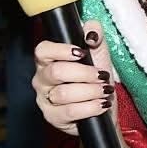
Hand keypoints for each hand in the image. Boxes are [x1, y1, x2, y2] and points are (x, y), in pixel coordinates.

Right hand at [32, 20, 113, 135]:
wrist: (103, 109)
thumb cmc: (97, 81)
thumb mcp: (100, 56)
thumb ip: (96, 38)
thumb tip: (91, 30)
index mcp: (49, 61)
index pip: (43, 50)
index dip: (61, 50)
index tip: (82, 53)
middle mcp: (42, 79)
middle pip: (56, 71)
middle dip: (85, 73)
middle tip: (101, 76)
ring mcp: (45, 100)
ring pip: (64, 93)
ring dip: (90, 91)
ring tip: (104, 91)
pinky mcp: (53, 117)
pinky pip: (70, 111)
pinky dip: (90, 107)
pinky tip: (101, 104)